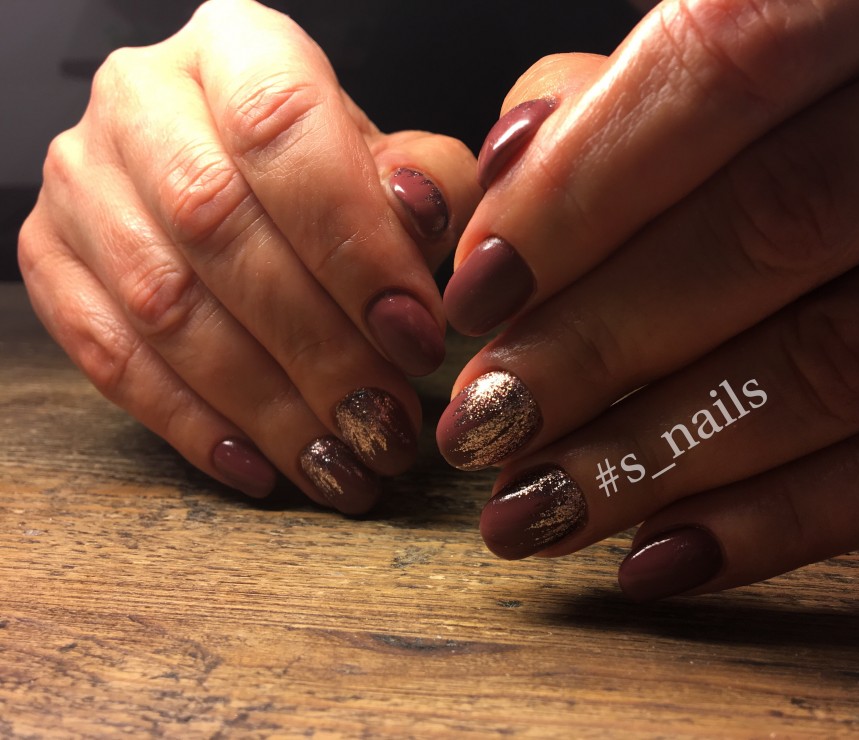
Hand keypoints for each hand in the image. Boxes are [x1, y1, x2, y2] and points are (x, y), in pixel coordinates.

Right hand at [19, 0, 480, 513]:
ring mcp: (82, 182)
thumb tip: (417, 213)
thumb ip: (427, 184)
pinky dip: (192, 423)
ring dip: (262, 403)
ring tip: (340, 463)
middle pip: (217, 228)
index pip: (285, 130)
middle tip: (384, 423)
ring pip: (164, 306)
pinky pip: (110, 356)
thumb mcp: (392, 160)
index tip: (415, 336)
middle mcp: (140, 100)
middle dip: (315, 345)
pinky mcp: (52, 259)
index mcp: (236, 49)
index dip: (353, 244)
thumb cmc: (327, 172)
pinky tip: (261, 464)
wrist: (235, 174)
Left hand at [438, 0, 858, 597]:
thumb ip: (628, 90)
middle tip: (485, 422)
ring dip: (668, 454)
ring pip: (851, 356)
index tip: (476, 294)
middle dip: (602, 344)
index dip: (584, 189)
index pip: (731, 59)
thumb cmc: (835, 86)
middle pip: (778, 225)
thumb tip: (511, 168)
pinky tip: (662, 556)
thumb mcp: (750, 38)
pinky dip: (788, 522)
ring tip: (538, 506)